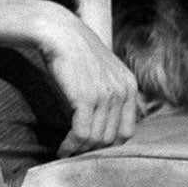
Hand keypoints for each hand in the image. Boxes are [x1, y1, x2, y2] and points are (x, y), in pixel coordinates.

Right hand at [38, 10, 139, 155]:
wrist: (58, 32)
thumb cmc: (73, 52)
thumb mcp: (100, 71)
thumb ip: (107, 93)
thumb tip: (99, 124)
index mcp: (129, 85)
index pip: (127, 131)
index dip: (109, 144)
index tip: (91, 148)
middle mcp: (123, 91)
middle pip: (112, 138)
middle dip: (93, 150)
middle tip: (76, 154)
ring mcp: (106, 95)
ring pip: (97, 139)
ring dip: (80, 150)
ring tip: (66, 153)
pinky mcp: (86, 98)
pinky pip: (83, 133)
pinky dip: (71, 145)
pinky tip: (62, 149)